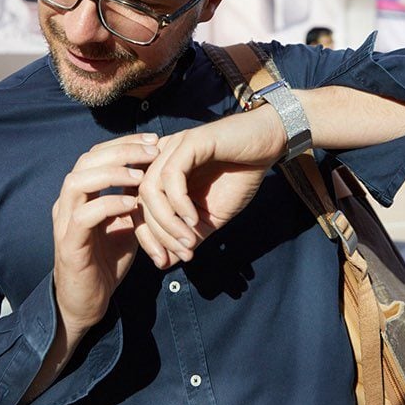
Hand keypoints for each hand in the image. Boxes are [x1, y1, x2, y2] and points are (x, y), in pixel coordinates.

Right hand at [51, 133, 159, 337]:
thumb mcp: (126, 225)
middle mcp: (67, 203)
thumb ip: (135, 201)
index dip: (124, 143)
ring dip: (111, 173)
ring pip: (77, 181)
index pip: (96, 154)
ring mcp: (64, 222)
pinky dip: (109, 204)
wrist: (86, 303)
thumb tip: (159, 176)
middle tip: (152, 150)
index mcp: (80, 195)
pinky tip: (132, 204)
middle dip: (122, 150)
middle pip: (86, 160)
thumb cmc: (106, 263)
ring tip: (141, 175)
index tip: (154, 141)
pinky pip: (84, 216)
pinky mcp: (69, 244)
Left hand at [135, 107, 285, 267]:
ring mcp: (172, 147)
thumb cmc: (240, 176)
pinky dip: (179, 202)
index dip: (146, 238)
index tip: (163, 262)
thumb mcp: (211, 215)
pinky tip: (194, 218)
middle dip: (156, 234)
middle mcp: (159, 158)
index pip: (137, 207)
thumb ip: (188, 235)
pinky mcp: (189, 142)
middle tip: (182, 252)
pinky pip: (171, 176)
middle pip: (139, 201)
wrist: (268, 145)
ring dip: (167, 221)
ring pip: (150, 189)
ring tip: (189, 240)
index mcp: (160, 174)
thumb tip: (166, 262)